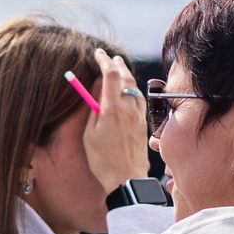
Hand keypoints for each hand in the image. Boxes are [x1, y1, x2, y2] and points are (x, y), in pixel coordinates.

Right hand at [81, 48, 151, 189]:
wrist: (126, 179)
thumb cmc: (103, 160)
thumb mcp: (90, 134)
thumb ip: (94, 111)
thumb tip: (97, 94)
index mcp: (112, 109)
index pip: (110, 75)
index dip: (104, 61)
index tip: (97, 54)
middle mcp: (128, 109)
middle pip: (125, 77)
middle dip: (116, 65)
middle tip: (109, 57)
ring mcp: (138, 116)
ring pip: (134, 87)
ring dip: (126, 75)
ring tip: (119, 68)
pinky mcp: (143, 124)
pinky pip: (138, 99)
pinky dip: (131, 89)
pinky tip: (128, 89)